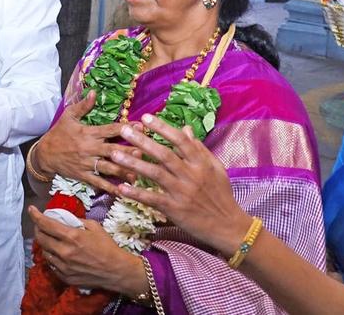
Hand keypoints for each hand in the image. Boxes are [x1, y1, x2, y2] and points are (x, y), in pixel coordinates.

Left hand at [28, 207, 145, 293]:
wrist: (116, 271)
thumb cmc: (107, 246)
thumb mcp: (94, 227)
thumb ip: (77, 221)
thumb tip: (65, 218)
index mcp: (72, 237)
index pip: (46, 224)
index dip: (36, 215)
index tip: (31, 209)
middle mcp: (64, 252)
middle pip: (41, 238)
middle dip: (37, 228)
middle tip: (40, 224)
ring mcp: (63, 266)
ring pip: (44, 252)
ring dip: (44, 243)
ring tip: (50, 238)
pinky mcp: (65, 277)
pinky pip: (51, 264)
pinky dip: (52, 256)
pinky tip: (57, 252)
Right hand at [36, 92, 134, 195]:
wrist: (44, 154)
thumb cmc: (58, 133)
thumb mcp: (68, 116)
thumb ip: (83, 105)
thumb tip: (94, 92)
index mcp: (89, 132)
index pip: (111, 129)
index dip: (127, 128)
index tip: (142, 127)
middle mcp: (90, 148)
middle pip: (114, 150)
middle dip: (131, 151)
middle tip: (146, 152)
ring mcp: (87, 163)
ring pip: (110, 168)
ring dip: (125, 170)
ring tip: (140, 172)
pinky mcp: (84, 175)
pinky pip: (100, 183)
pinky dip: (112, 188)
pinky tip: (124, 191)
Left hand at [111, 116, 251, 256]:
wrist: (228, 226)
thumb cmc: (221, 195)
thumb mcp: (215, 168)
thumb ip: (199, 148)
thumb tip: (185, 128)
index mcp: (201, 163)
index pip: (180, 140)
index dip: (163, 128)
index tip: (146, 118)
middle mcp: (191, 175)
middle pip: (164, 154)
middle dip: (143, 141)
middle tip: (124, 130)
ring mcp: (182, 192)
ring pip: (155, 174)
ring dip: (134, 164)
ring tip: (115, 154)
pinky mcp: (175, 209)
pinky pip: (152, 199)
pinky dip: (137, 193)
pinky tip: (121, 187)